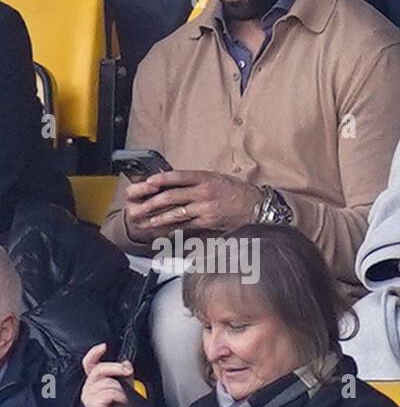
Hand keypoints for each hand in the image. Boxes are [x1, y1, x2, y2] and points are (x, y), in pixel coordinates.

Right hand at [80, 343, 136, 406]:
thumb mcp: (127, 388)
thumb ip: (124, 375)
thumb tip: (125, 363)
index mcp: (97, 381)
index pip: (90, 363)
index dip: (94, 354)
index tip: (103, 346)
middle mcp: (90, 387)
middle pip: (99, 369)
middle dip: (116, 368)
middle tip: (127, 371)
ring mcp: (89, 396)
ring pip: (106, 381)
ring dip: (121, 388)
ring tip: (124, 398)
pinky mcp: (92, 405)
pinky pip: (108, 393)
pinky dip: (119, 396)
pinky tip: (120, 403)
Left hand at [124, 170, 261, 239]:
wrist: (257, 206)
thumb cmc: (236, 191)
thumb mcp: (216, 178)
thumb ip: (195, 180)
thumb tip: (171, 183)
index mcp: (205, 178)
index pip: (177, 177)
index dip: (160, 180)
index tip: (146, 183)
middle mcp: (204, 192)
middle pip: (172, 196)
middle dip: (151, 201)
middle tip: (136, 205)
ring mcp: (206, 209)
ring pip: (176, 213)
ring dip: (157, 217)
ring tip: (143, 221)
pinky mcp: (209, 222)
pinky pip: (186, 225)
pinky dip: (172, 227)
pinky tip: (161, 229)